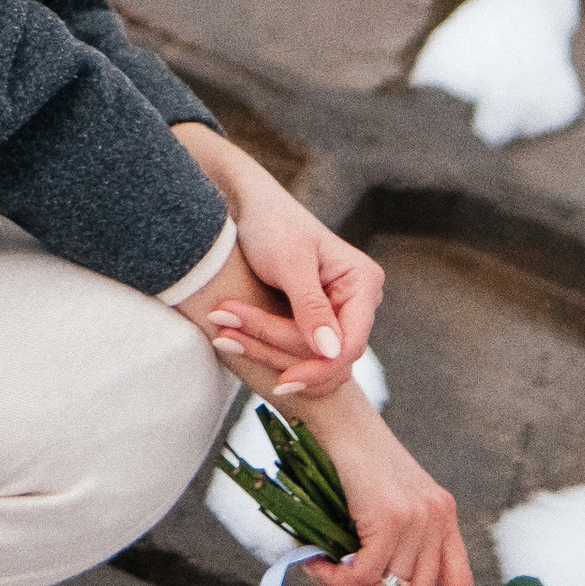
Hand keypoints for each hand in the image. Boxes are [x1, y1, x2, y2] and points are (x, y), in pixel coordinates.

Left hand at [169, 125, 381, 402]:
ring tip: (221, 336)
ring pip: (303, 356)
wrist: (246, 204)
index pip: (350, 345)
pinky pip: (290, 347)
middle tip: (226, 337)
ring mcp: (334, 312)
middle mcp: (355, 301)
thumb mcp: (290, 263)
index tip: (282, 381)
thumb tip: (333, 353)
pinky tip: (230, 337)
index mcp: (362, 283)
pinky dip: (260, 343)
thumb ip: (312, 308)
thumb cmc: (271, 222)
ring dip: (262, 348)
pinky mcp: (309, 319)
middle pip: (324, 354)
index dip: (319, 367)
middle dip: (276, 350)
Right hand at [289, 386, 473, 585]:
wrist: (335, 416)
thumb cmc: (349, 465)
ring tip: (326, 582)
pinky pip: (367, 573)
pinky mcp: (391, 514)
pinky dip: (338, 580)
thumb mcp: (383, 509)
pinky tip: (319, 566)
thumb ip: (392, 549)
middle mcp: (440, 519)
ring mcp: (419, 517)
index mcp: (444, 519)